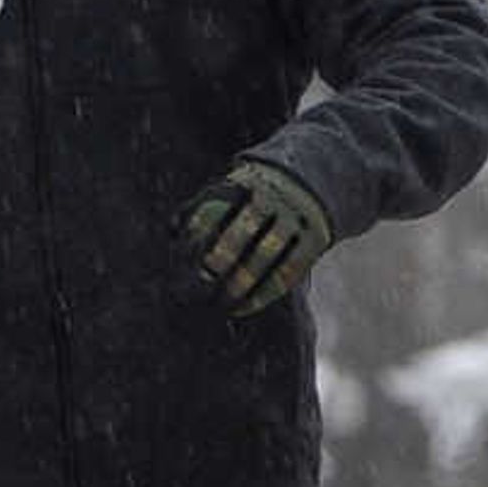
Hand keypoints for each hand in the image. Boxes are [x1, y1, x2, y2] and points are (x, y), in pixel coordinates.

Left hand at [182, 160, 333, 316]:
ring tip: (224, 303)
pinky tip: (246, 306)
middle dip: (222, 259)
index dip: (200, 235)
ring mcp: (297, 217)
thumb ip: (203, 204)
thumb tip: (171, 228)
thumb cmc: (255, 193)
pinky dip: (267, 292)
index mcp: (248, 181)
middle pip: (245, 230)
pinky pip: (290, 269)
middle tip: (202, 284)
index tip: (186, 259)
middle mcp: (274, 196)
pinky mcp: (315, 238)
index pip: (219, 208)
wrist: (314, 179)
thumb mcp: (233, 185)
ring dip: (244, 281)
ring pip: (269, 253)